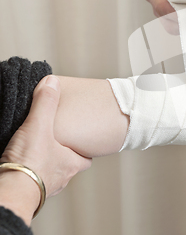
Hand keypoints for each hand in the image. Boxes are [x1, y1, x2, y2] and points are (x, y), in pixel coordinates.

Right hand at [0, 75, 91, 223]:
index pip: (87, 159)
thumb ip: (46, 103)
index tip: (81, 140)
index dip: (85, 149)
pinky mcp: (28, 193)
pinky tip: (21, 165)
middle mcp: (62, 178)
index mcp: (71, 164)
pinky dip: (29, 173)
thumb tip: (52, 81)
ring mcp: (45, 187)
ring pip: (51, 175)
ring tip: (36, 153)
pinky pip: (32, 181)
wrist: (10, 192)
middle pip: (68, 166)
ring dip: (45, 165)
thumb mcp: (39, 126)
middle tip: (56, 144)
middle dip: (63, 156)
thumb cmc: (30, 163)